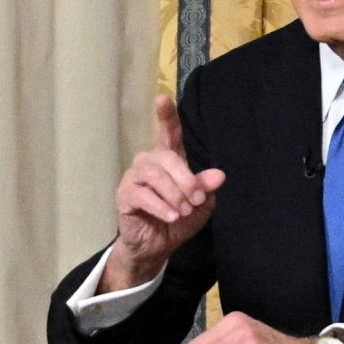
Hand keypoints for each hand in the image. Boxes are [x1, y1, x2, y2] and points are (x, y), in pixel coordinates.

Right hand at [108, 93, 224, 289]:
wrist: (157, 246)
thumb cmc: (178, 219)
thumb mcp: (200, 205)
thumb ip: (206, 187)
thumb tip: (219, 175)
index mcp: (168, 159)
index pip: (168, 132)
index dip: (166, 115)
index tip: (162, 97)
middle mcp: (149, 162)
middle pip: (167, 158)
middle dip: (187, 180)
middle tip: (197, 201)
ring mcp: (133, 177)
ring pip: (155, 176)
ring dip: (174, 195)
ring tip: (183, 212)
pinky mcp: (124, 195)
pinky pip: (142, 195)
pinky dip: (161, 207)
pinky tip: (171, 216)